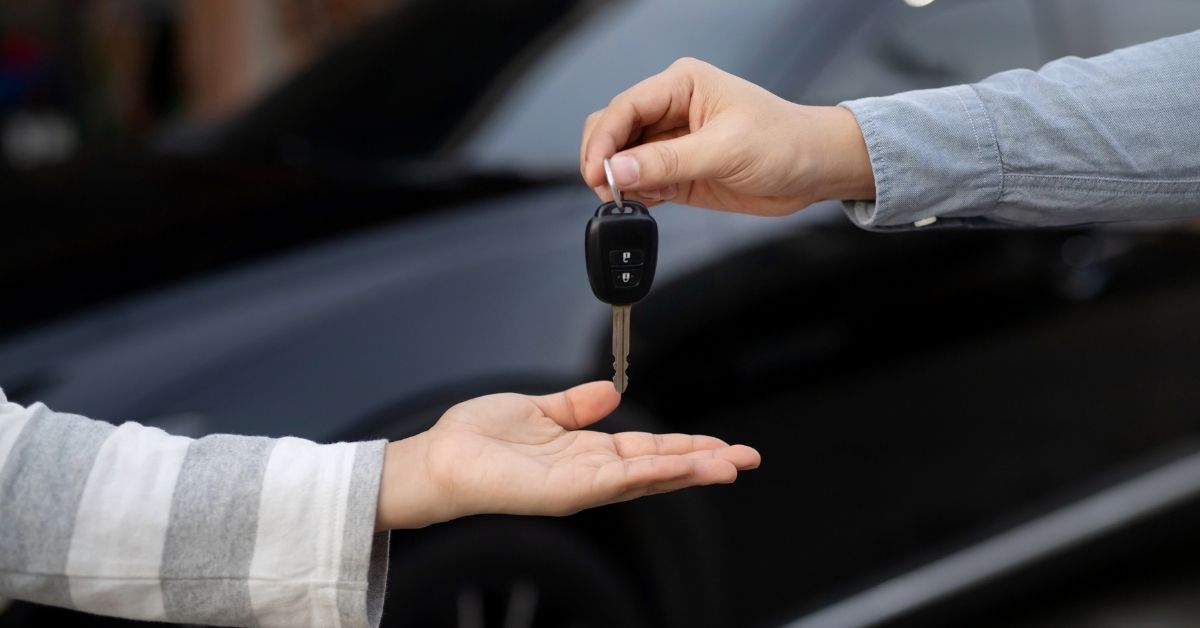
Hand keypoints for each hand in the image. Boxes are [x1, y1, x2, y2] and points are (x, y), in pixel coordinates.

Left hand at [376, 382, 759, 528]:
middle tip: (748, 459)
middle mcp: (591, 472)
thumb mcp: (538, 409)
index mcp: (587, 451)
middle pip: (660, 467)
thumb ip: (576, 405)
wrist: (440, 457)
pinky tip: (677, 467)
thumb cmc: (479, 437)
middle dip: (705, 462)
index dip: (688, 446)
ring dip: (689, 470)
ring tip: (729, 465)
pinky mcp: (564, 492)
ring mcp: (580, 485)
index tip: (724, 445)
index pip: (649, 449)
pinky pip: (614, 480)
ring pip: (647, 476)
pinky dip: (648, 473)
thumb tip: (610, 391)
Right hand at [580, 57, 874, 214]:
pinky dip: (635, 195)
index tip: (597, 172)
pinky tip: (643, 204)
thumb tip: (620, 170)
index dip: (604, 140)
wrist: (815, 170)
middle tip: (607, 189)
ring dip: (618, 180)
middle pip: (614, 129)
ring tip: (626, 200)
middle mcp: (672, 110)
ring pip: (623, 158)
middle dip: (604, 159)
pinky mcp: (679, 172)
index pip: (626, 107)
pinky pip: (641, 182)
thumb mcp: (726, 150)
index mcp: (683, 84)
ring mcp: (673, 142)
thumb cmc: (786, 142)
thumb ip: (669, 162)